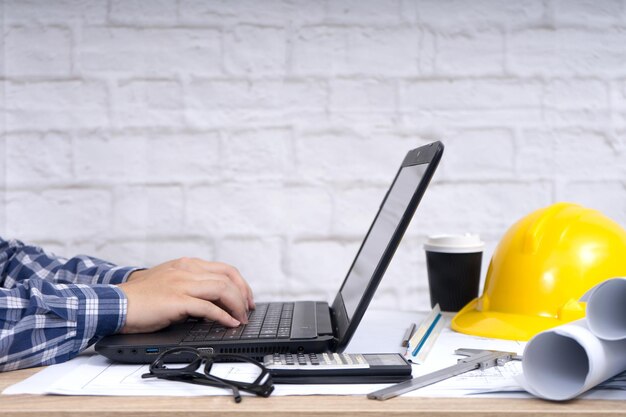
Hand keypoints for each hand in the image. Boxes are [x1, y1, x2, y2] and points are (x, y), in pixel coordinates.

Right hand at [117, 258, 254, 333]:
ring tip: (240, 319)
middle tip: (247, 310)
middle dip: (243, 295)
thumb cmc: (141, 297)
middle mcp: (187, 269)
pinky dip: (223, 316)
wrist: (116, 303)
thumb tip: (214, 301)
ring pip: (222, 289)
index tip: (247, 298)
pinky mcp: (176, 300)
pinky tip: (229, 323)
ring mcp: (182, 283)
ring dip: (236, 305)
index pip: (225, 269)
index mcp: (187, 264)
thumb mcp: (170, 282)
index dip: (241, 284)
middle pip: (228, 277)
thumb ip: (191, 286)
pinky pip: (208, 307)